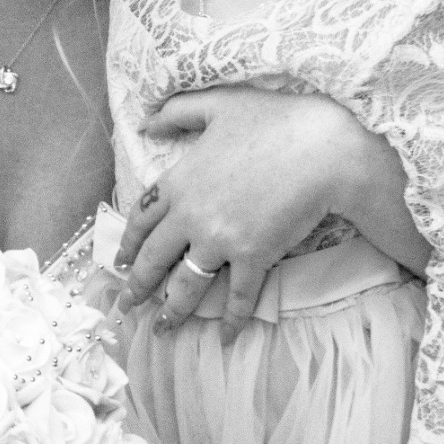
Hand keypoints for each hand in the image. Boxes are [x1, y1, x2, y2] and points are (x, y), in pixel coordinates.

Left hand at [114, 86, 415, 341]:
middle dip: (137, 288)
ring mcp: (221, 241)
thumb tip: (146, 122)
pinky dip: (230, 321)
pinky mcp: (253, 258)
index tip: (120, 263)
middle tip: (126, 307)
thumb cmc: (275, 120)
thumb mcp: (220, 104)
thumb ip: (178, 112)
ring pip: (186, 286)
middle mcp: (191, 217)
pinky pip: (237, 297)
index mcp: (179, 182)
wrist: (323, 148)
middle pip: (153, 260)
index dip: (128, 244)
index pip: (142, 220)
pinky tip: (225, 339)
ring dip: (172, 312)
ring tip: (162, 329)